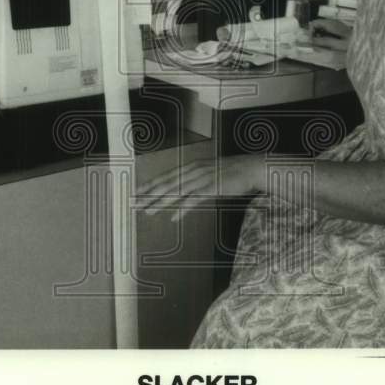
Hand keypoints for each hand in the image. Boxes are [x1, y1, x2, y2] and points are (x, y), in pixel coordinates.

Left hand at [136, 154, 261, 221]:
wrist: (250, 168)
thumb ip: (194, 182)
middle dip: (148, 194)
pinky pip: (193, 200)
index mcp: (191, 167)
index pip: (165, 177)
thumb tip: (182, 193)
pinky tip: (173, 217)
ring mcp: (202, 179)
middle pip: (166, 184)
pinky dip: (182, 209)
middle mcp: (193, 171)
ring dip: (160, 202)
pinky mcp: (211, 188)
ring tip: (147, 211)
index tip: (136, 191)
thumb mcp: (208, 174)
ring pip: (176, 192)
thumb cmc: (231, 173)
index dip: (150, 184)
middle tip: (134, 203)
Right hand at [308, 18, 352, 50]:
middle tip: (313, 43)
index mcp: (332, 24)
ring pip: (322, 27)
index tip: (310, 40)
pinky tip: (326, 43)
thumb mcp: (338, 44)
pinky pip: (327, 30)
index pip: (315, 23)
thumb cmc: (352, 43)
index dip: (310, 31)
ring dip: (318, 35)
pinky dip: (324, 35)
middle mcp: (333, 22)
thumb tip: (312, 41)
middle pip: (318, 24)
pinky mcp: (339, 29)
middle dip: (313, 33)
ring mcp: (336, 25)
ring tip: (318, 44)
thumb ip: (325, 41)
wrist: (365, 42)